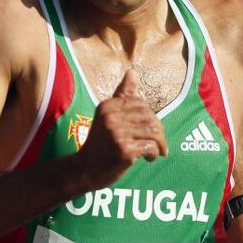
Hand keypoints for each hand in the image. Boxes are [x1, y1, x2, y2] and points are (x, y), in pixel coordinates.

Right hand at [75, 69, 168, 187]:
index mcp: (107, 106)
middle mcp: (110, 117)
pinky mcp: (124, 149)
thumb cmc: (100, 144)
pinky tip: (148, 159)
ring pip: (153, 132)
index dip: (149, 118)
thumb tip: (132, 72)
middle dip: (157, 131)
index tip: (147, 131)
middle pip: (150, 117)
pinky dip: (154, 154)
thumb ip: (122, 95)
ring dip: (158, 144)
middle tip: (156, 144)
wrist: (84, 170)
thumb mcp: (107, 117)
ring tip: (154, 152)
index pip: (141, 104)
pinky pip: (151, 147)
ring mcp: (116, 133)